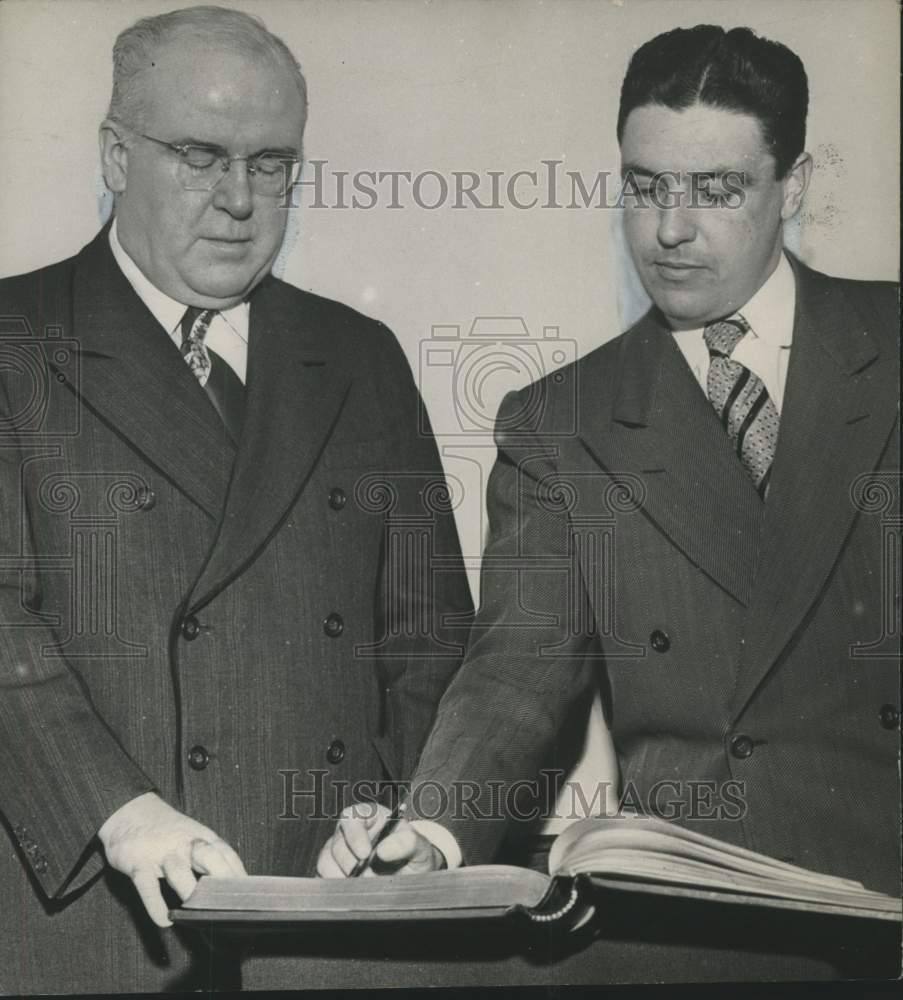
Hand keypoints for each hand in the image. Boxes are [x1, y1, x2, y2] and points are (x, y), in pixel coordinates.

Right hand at [98, 791, 245, 927]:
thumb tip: (229, 889)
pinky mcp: (138, 862)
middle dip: (221, 877)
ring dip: (189, 891)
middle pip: (208, 856)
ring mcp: (161, 852)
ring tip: (198, 914)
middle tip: (229, 903)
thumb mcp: (192, 838)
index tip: (249, 894)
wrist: (130, 812)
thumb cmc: (167, 832)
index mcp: (202, 837)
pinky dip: (155, 904)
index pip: (225, 853)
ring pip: (178, 870)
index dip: (238, 873)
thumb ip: (209, 859)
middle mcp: (185, 843)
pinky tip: (164, 920)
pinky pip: (147, 885)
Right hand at [317, 802, 444, 877]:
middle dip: (350, 863)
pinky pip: (323, 880)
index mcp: (370, 817)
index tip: (365, 854)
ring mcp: (340, 854)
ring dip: (341, 877)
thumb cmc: (414, 856)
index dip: (355, 835)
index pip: (352, 818)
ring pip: (325, 862)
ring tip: (363, 886)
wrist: (412, 879)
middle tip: (369, 876)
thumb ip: (407, 842)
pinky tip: (353, 893)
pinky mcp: (334, 874)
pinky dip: (335, 889)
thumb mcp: (419, 847)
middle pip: (336, 843)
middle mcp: (351, 834)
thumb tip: (383, 850)